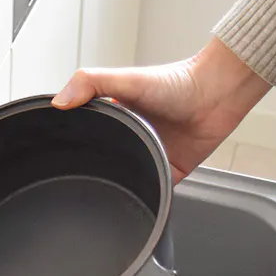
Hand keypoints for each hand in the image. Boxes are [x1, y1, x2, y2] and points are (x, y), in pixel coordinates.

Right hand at [51, 37, 270, 181]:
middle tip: (81, 180)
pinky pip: (155, 190)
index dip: (73, 144)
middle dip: (95, 170)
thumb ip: (89, 83)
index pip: (86, 133)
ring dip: (121, 185)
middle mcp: (132, 137)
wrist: (217, 95)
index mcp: (116, 116)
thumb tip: (59, 102)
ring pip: (128, 179)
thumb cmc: (178, 82)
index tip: (58, 155)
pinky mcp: (169, 170)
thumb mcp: (125, 78)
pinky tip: (139, 197)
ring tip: (108, 192)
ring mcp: (151, 155)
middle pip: (104, 161)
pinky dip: (148, 195)